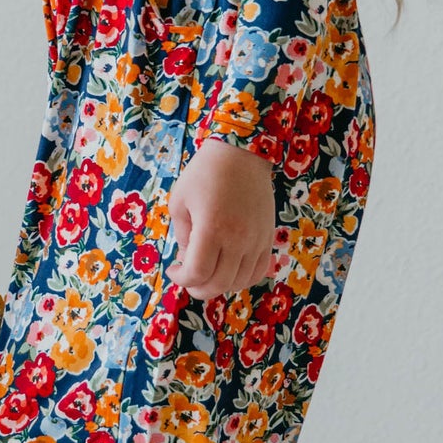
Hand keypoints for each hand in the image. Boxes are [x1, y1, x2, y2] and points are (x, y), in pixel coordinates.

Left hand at [166, 137, 276, 298]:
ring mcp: (256, 240)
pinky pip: (258, 271)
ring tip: (207, 274)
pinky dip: (242, 279)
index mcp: (211, 229)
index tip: (174, 269)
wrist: (241, 153)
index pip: (197, 273)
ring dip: (220, 286)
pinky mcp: (267, 237)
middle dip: (198, 289)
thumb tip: (188, 260)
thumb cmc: (204, 173)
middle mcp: (237, 239)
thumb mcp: (180, 202)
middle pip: (219, 284)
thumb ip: (183, 236)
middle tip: (188, 279)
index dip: (181, 279)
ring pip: (240, 282)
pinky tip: (228, 270)